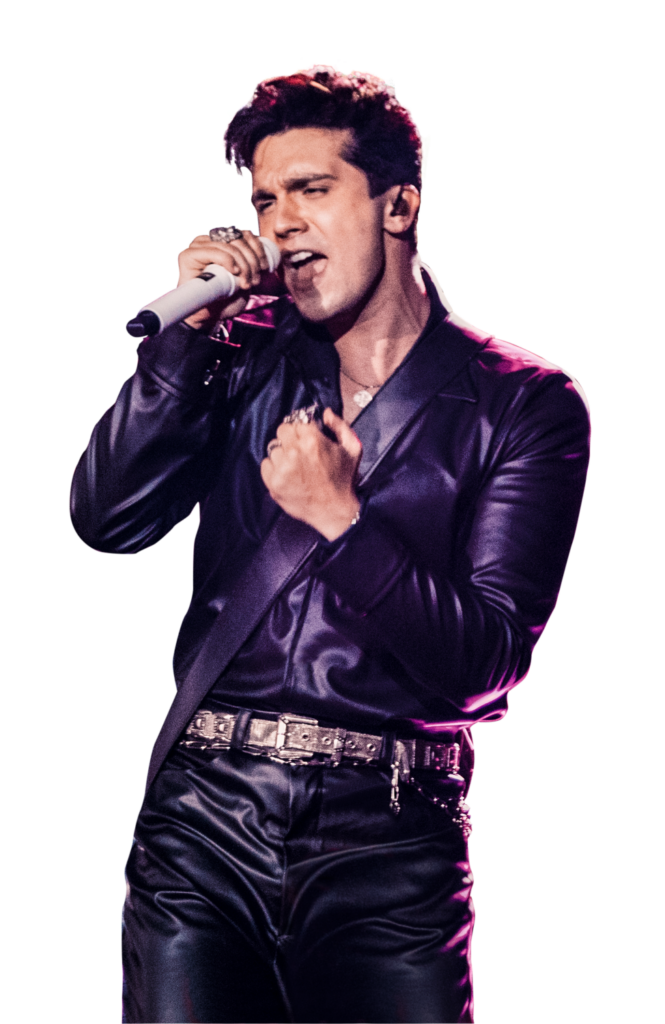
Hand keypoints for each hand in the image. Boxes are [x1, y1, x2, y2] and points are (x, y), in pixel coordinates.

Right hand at [176, 228, 270, 329]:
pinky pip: (214, 251)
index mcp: (222, 240)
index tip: (264, 268)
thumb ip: (252, 262)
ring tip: (246, 283)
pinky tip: (234, 271)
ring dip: (243, 265)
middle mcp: (209, 239)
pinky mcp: (188, 255)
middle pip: (238, 239)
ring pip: (229, 245)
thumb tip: (266, 252)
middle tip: (255, 280)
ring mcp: (198, 246)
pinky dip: (228, 260)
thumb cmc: (226, 298)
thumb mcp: (245, 278)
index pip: (244, 233)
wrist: (208, 317)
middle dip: (252, 260)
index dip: (257, 248)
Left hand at [261, 409, 362, 540]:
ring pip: (273, 449)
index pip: (295, 423)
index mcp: (312, 439)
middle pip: (281, 432)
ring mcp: (282, 468)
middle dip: (290, 440)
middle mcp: (294, 451)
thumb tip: (326, 413)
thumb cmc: (343, 480)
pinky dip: (274, 469)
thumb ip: (340, 426)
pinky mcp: (273, 482)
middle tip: (299, 453)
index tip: (306, 441)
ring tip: (295, 467)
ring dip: (282, 455)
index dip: (301, 431)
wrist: (334, 511)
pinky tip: (288, 476)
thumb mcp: (353, 449)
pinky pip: (265, 465)